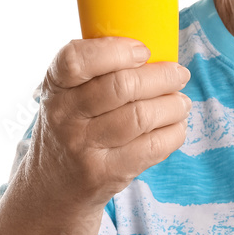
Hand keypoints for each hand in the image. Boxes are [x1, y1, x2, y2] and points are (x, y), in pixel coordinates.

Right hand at [23, 37, 190, 210]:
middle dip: (161, 76)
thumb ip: (99, 70)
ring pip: (141, 117)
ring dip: (172, 105)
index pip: (76, 60)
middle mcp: (64, 116)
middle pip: (121, 87)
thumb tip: (158, 49)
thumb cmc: (73, 125)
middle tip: (178, 74)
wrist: (52, 185)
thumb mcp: (68, 94)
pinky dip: (173, 133)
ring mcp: (83, 147)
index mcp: (55, 86)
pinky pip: (152, 147)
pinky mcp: (105, 173)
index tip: (143, 50)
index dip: (115, 50)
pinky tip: (176, 126)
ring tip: (181, 102)